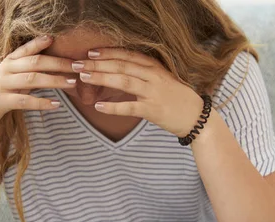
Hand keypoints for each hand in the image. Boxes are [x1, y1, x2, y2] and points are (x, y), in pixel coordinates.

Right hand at [0, 36, 76, 129]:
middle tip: (77, 66)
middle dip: (58, 63)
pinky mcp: (2, 101)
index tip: (54, 39)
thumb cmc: (0, 92)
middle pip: (35, 63)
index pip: (26, 49)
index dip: (39, 43)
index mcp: (9, 62)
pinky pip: (25, 101)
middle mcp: (6, 70)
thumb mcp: (12, 78)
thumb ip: (29, 72)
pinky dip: (42, 102)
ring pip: (32, 79)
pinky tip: (56, 105)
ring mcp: (3, 85)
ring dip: (54, 80)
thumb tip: (56, 69)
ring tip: (72, 83)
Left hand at [74, 48, 206, 137]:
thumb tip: (120, 71)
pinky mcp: (153, 110)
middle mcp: (153, 76)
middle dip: (97, 63)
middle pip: (121, 65)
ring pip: (123, 81)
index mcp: (155, 67)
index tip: (90, 52)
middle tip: (77, 63)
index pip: (127, 55)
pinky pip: (129, 107)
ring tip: (83, 77)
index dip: (107, 52)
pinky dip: (112, 107)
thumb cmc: (177, 99)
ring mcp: (153, 93)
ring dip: (101, 77)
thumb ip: (144, 74)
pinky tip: (98, 106)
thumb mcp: (163, 80)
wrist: (197, 117)